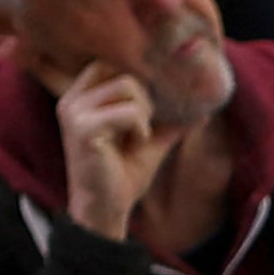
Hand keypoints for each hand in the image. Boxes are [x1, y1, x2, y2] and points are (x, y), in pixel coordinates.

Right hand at [54, 63, 164, 238]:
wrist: (106, 210)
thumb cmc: (122, 175)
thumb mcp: (150, 140)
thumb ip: (168, 121)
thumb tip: (201, 109)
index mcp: (80, 97)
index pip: (111, 64)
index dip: (137, 80)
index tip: (149, 107)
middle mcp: (71, 100)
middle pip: (122, 71)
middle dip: (143, 98)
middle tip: (142, 127)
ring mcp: (74, 112)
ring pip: (127, 86)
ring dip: (143, 113)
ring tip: (137, 137)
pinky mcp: (82, 128)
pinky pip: (127, 111)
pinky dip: (140, 126)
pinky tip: (135, 143)